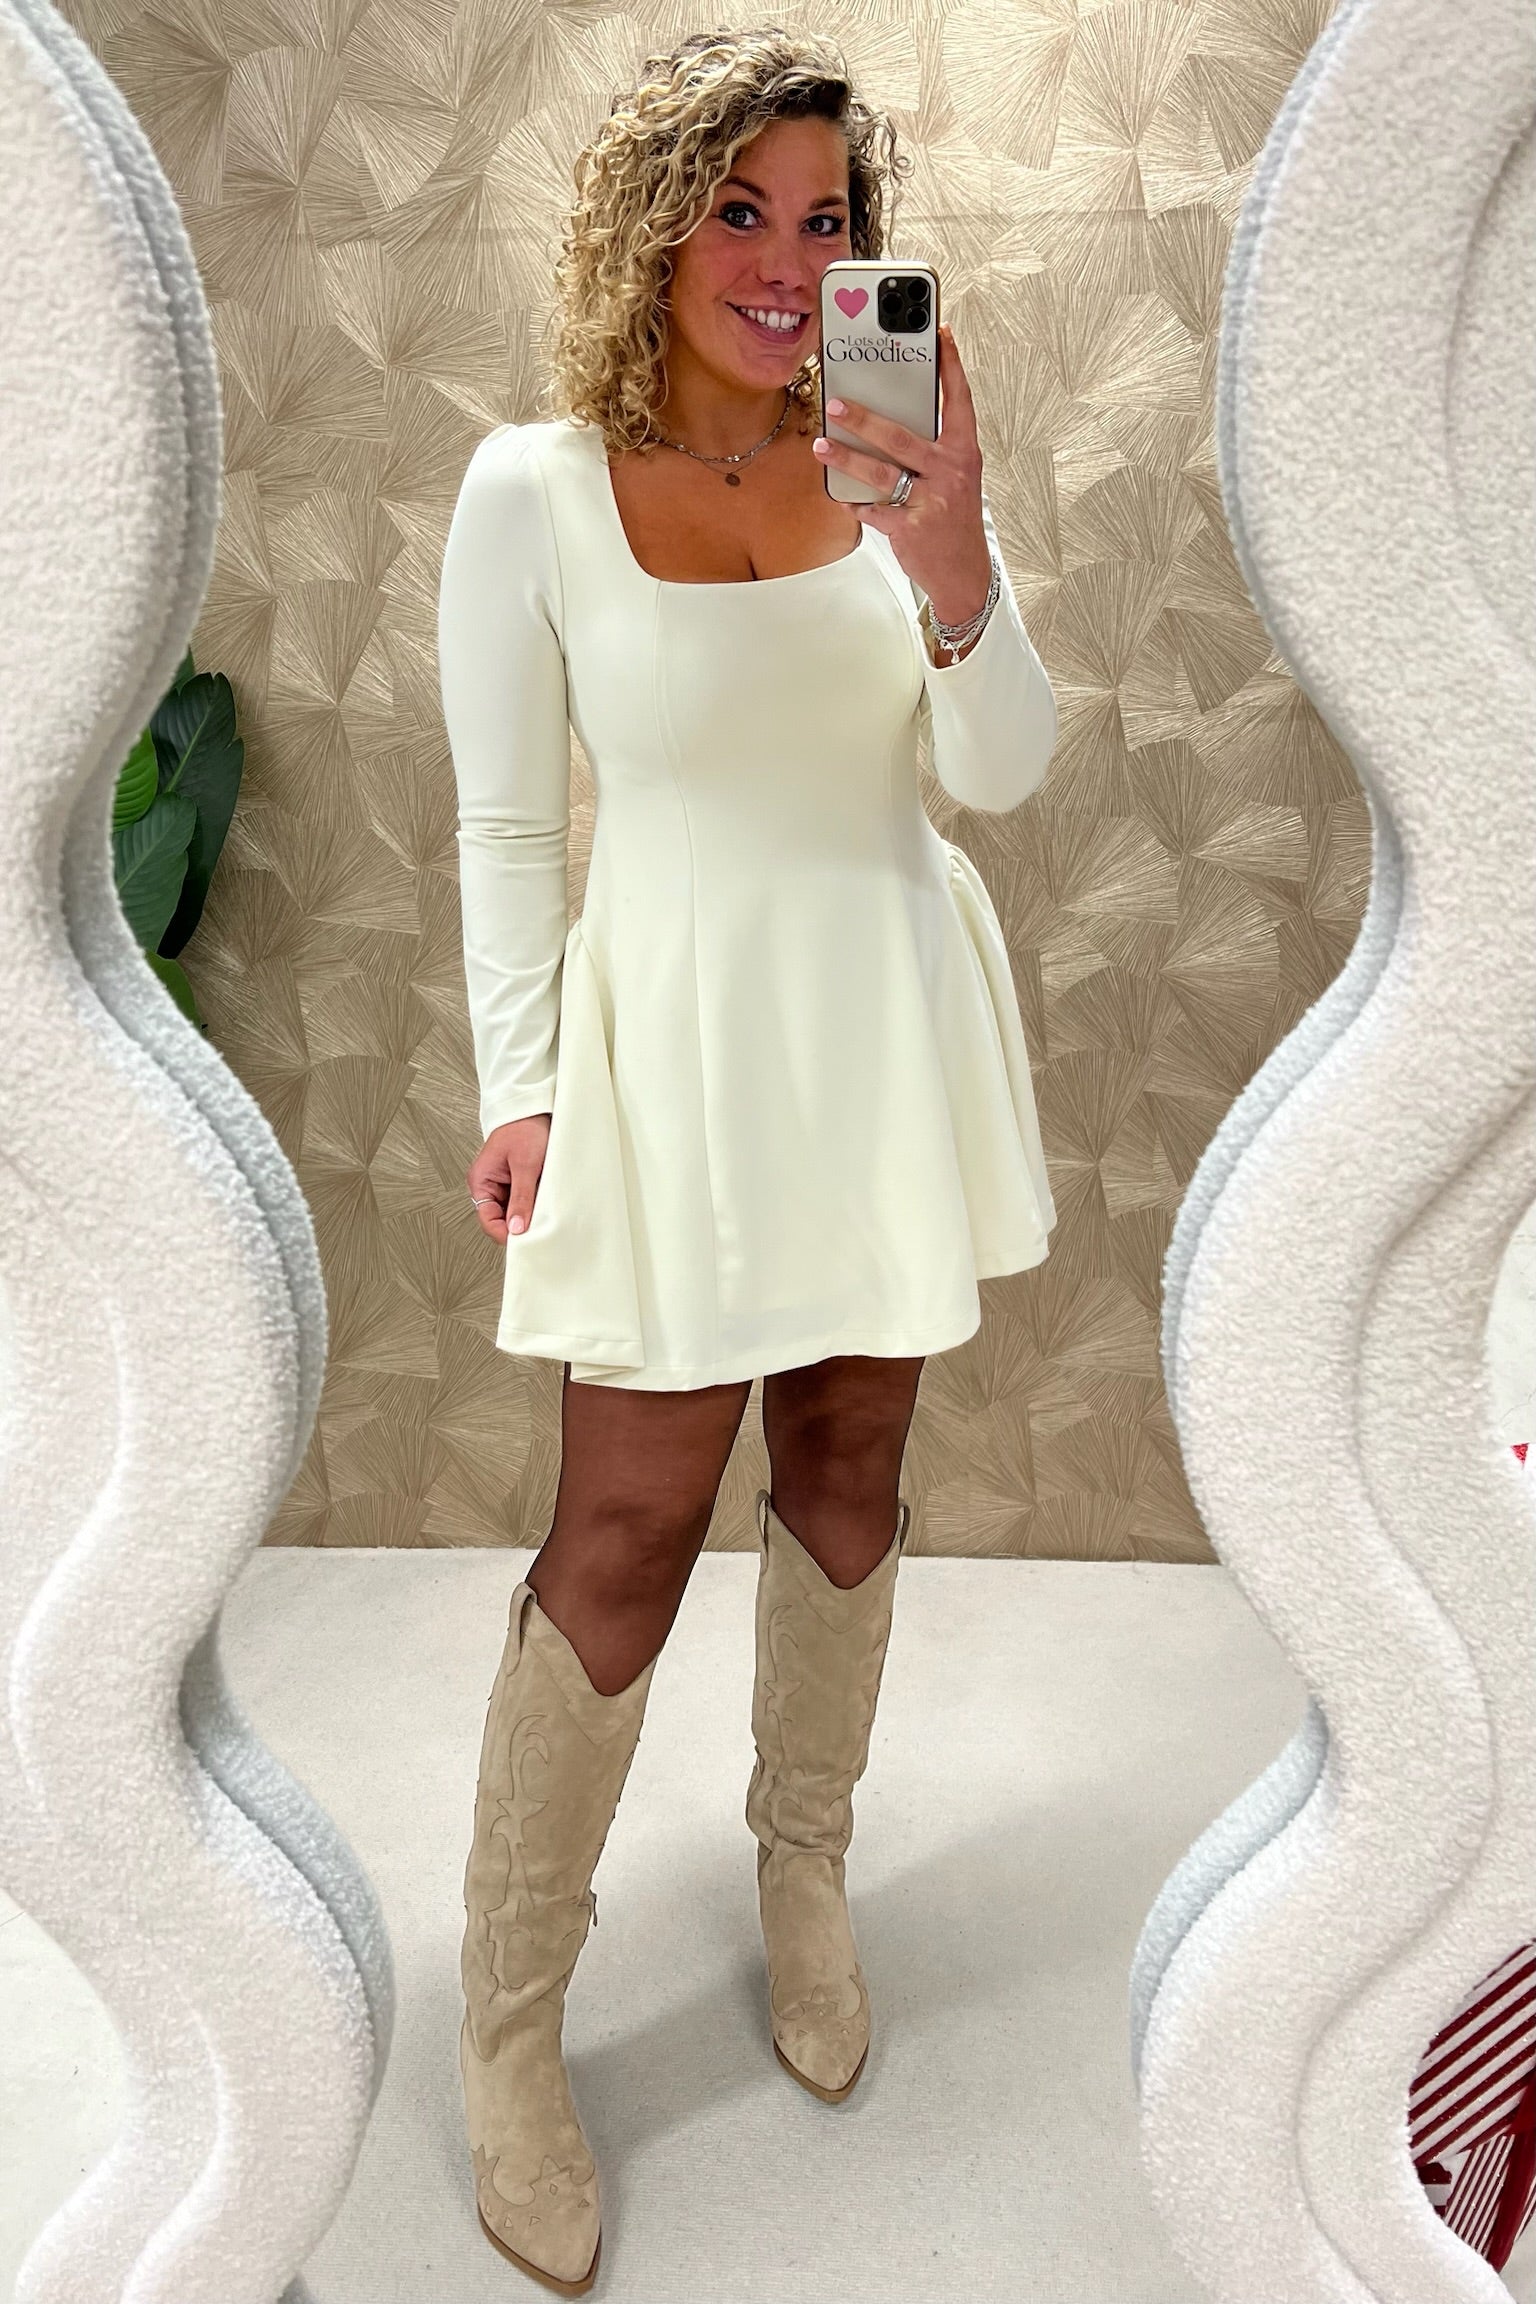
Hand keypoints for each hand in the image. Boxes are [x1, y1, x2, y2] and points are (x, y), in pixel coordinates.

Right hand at [468, 1115, 550, 1242]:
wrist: (536, 1108)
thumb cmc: (524, 1128)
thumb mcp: (525, 1165)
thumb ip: (521, 1198)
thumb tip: (517, 1228)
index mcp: (481, 1181)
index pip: (488, 1220)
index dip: (506, 1233)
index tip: (526, 1240)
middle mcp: (490, 1186)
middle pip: (502, 1219)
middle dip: (520, 1224)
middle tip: (540, 1227)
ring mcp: (504, 1185)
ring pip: (516, 1212)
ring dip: (530, 1214)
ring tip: (544, 1208)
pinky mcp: (518, 1182)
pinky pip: (525, 1202)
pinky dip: (536, 1205)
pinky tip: (546, 1201)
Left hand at [813, 322, 992, 636]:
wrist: (964, 572)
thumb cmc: (953, 517)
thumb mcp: (956, 477)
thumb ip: (932, 447)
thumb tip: (888, 417)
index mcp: (963, 452)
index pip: (959, 401)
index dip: (951, 366)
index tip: (939, 334)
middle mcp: (951, 472)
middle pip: (901, 437)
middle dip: (865, 419)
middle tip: (836, 404)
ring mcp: (932, 501)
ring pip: (881, 473)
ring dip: (846, 459)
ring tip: (822, 447)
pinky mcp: (912, 529)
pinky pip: (875, 510)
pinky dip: (856, 503)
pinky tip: (842, 496)